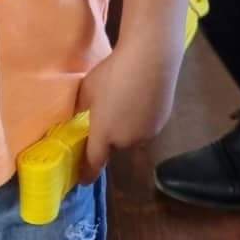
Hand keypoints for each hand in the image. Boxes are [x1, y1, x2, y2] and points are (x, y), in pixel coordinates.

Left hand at [75, 35, 184, 182]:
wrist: (151, 60)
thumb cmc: (113, 72)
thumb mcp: (87, 88)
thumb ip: (80, 108)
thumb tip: (78, 117)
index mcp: (104, 134)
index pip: (93, 162)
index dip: (87, 173)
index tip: (82, 179)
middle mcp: (126, 141)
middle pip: (114, 145)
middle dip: (108, 136)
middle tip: (104, 114)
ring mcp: (146, 133)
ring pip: (131, 136)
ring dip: (125, 127)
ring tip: (124, 100)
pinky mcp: (161, 123)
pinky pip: (145, 127)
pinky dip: (140, 118)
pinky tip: (139, 97)